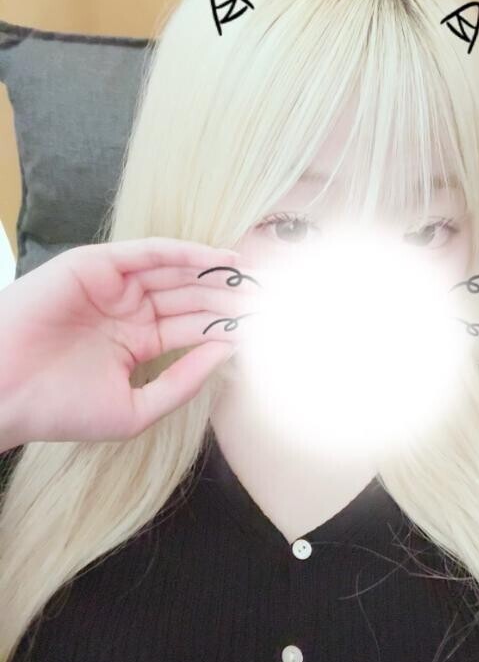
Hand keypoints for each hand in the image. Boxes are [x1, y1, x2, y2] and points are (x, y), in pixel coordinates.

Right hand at [0, 237, 255, 445]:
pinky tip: (214, 257)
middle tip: (269, 294)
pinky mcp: (94, 266)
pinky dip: (180, 252)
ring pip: (173, 271)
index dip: (227, 324)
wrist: (3, 394)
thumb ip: (181, 382)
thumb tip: (226, 353)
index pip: (192, 327)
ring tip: (252, 273)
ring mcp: (112, 287)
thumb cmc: (60, 409)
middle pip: (189, 296)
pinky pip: (145, 253)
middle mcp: (128, 312)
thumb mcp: (135, 408)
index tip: (265, 324)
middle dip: (228, 294)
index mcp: (137, 343)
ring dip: (212, 270)